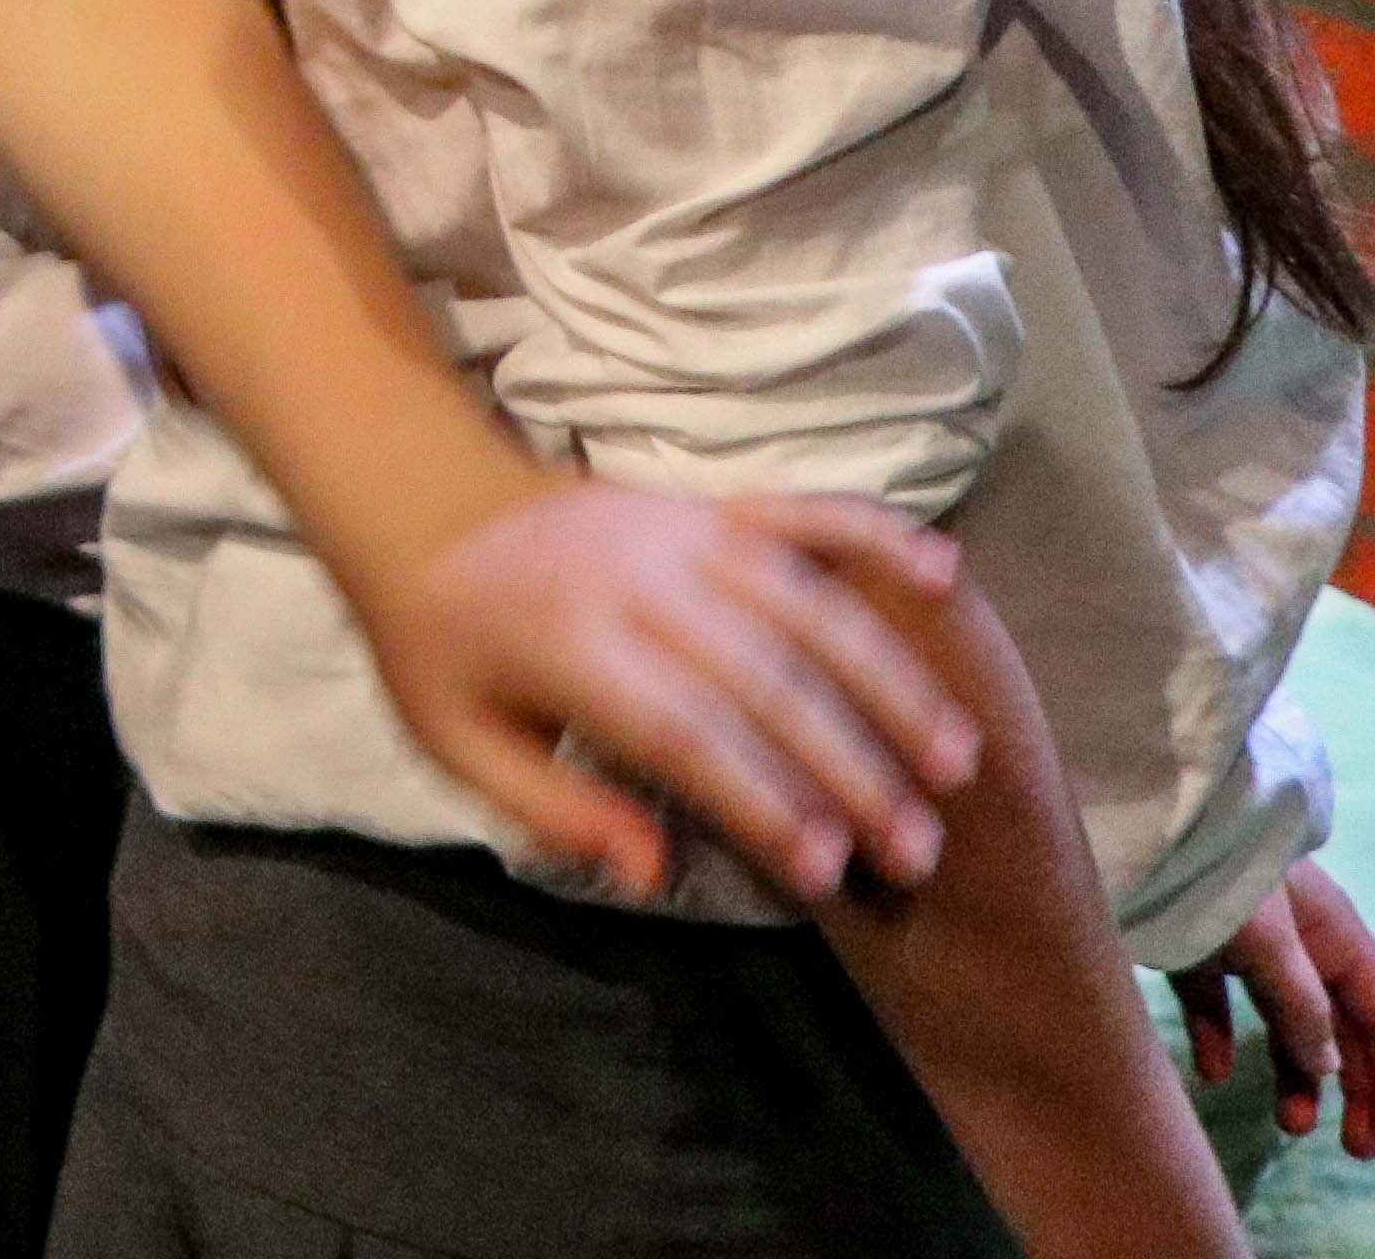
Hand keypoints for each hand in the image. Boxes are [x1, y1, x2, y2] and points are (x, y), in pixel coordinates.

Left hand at [359, 482, 978, 902]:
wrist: (416, 503)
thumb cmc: (441, 645)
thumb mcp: (456, 742)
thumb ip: (556, 810)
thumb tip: (657, 872)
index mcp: (568, 645)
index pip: (689, 734)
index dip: (764, 802)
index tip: (828, 872)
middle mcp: (635, 579)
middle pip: (766, 680)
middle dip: (851, 769)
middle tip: (918, 851)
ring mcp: (677, 530)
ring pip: (807, 606)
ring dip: (890, 681)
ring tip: (957, 762)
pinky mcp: (703, 501)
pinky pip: (802, 512)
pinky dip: (874, 535)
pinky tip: (946, 573)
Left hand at [1180, 861, 1374, 1158]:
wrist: (1133, 814)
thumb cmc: (1212, 867)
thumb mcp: (1266, 938)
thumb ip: (1300, 1002)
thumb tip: (1330, 1066)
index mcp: (1334, 934)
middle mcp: (1299, 942)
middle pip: (1343, 1026)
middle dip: (1356, 1088)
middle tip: (1356, 1149)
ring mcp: (1245, 945)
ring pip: (1285, 1022)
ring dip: (1295, 1075)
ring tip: (1289, 1126)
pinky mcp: (1192, 947)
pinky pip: (1216, 1004)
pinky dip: (1219, 1038)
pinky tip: (1212, 1074)